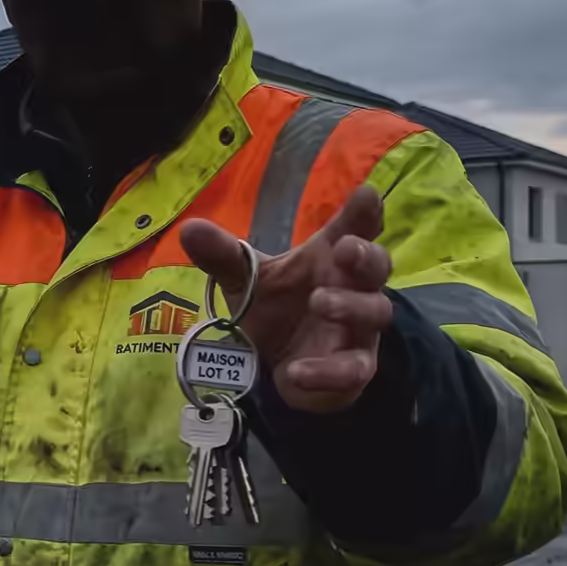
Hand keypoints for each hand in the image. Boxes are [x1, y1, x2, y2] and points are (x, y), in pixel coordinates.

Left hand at [180, 186, 393, 413]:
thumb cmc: (276, 306)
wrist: (280, 362)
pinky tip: (295, 371)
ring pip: (374, 312)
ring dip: (350, 306)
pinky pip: (352, 369)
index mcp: (329, 258)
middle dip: (365, 255)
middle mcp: (353, 288)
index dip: (363, 212)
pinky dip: (325, 371)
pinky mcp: (353, 368)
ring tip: (320, 302)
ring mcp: (358, 329)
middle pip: (376, 265)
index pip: (353, 229)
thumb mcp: (248, 279)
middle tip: (345, 250)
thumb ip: (224, 256)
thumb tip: (190, 229)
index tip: (366, 194)